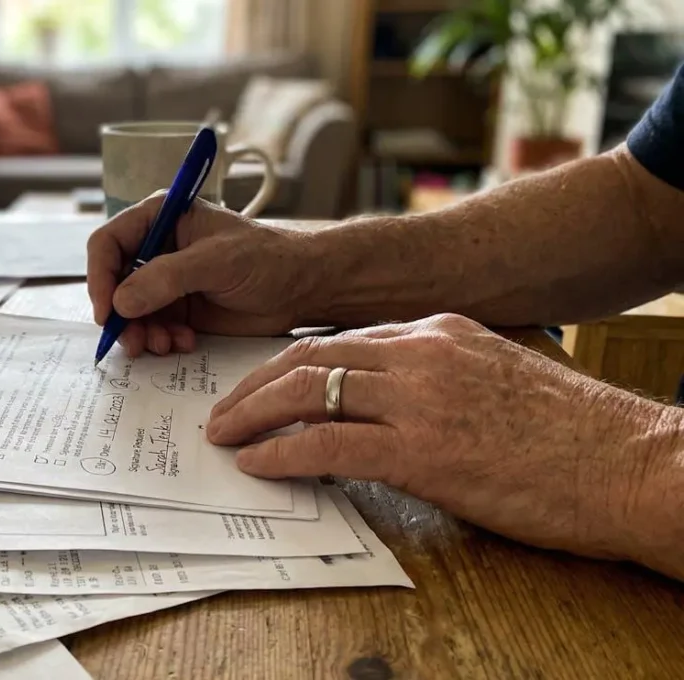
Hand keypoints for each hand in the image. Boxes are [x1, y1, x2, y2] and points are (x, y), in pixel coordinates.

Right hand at [86, 193, 322, 356]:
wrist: (304, 288)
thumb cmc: (268, 259)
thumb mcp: (216, 261)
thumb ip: (166, 278)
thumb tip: (121, 302)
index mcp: (161, 218)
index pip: (108, 243)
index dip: (100, 276)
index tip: (107, 310)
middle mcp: (157, 249)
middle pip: (114, 282)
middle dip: (121, 315)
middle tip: (134, 341)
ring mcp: (166, 281)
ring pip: (130, 311)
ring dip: (140, 332)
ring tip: (164, 345)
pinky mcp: (179, 310)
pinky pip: (151, 328)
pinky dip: (160, 340)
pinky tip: (184, 343)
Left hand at [208, 313, 677, 564]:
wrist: (632, 464)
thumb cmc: (576, 434)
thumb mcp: (500, 377)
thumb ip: (441, 377)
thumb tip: (391, 401)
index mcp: (441, 332)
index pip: (341, 340)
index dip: (289, 364)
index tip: (261, 384)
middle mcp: (423, 354)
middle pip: (309, 357)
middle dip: (254, 384)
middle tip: (223, 409)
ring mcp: (420, 400)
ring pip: (307, 393)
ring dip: (253, 416)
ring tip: (225, 435)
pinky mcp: (422, 452)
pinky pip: (326, 446)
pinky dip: (281, 454)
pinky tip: (257, 464)